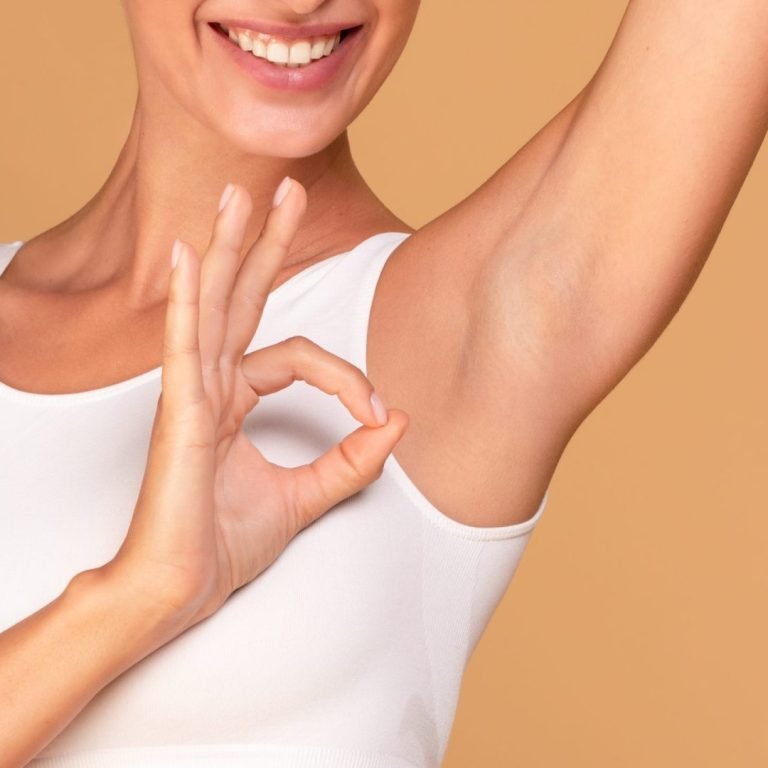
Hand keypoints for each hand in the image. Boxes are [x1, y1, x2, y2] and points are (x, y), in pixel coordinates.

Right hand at [101, 179, 408, 633]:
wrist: (181, 589)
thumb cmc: (224, 543)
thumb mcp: (307, 495)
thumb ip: (352, 460)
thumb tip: (398, 422)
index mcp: (235, 398)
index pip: (299, 357)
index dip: (346, 377)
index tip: (378, 414)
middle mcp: (211, 384)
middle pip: (243, 298)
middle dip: (265, 242)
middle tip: (288, 189)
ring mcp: (190, 393)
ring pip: (212, 305)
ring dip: (227, 248)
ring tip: (238, 196)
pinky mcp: (178, 414)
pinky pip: (182, 346)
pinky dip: (186, 299)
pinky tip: (189, 255)